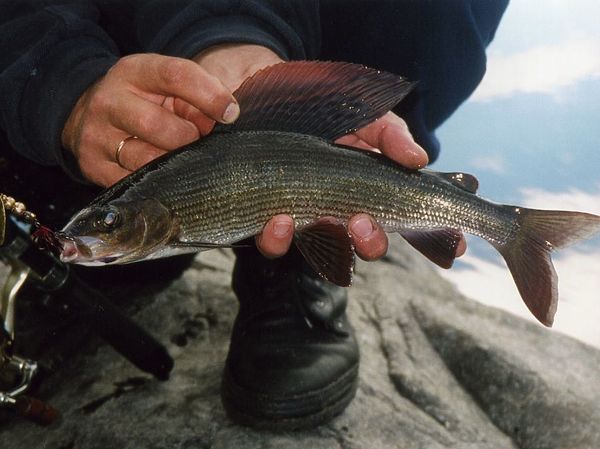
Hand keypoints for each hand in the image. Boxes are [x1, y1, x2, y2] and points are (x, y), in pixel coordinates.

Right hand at [62, 53, 240, 186]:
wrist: (88, 115)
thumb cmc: (144, 101)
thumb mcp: (166, 87)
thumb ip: (197, 98)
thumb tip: (226, 119)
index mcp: (134, 72)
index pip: (175, 75)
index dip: (209, 95)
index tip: (231, 113)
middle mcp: (109, 101)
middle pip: (157, 125)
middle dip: (187, 138)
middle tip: (195, 141)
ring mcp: (97, 135)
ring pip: (146, 161)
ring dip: (173, 165)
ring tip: (179, 159)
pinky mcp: (93, 166)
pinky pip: (135, 184)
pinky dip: (157, 184)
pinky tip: (164, 176)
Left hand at [257, 112, 466, 259]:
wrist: (263, 94)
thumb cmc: (320, 107)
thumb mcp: (363, 115)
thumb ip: (390, 135)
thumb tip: (418, 159)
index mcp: (370, 189)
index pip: (406, 218)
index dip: (434, 234)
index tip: (456, 242)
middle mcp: (341, 207)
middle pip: (367, 242)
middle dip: (373, 241)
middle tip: (365, 223)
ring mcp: (306, 214)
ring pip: (325, 248)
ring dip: (333, 242)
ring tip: (331, 220)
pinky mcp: (269, 216)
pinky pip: (276, 242)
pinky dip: (279, 238)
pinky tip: (280, 218)